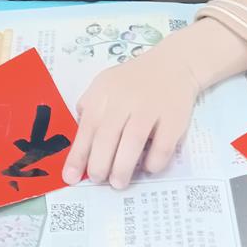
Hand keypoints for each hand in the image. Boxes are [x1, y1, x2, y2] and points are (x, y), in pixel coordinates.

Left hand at [61, 36, 200, 189]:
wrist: (173, 64)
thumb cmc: (133, 81)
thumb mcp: (104, 84)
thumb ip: (90, 108)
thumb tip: (79, 143)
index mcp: (105, 92)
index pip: (87, 127)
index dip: (78, 155)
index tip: (71, 178)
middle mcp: (126, 98)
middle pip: (107, 136)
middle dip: (99, 165)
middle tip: (99, 180)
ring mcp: (151, 107)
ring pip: (133, 141)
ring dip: (123, 168)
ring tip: (118, 183)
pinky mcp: (174, 117)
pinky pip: (162, 146)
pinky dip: (153, 162)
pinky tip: (147, 167)